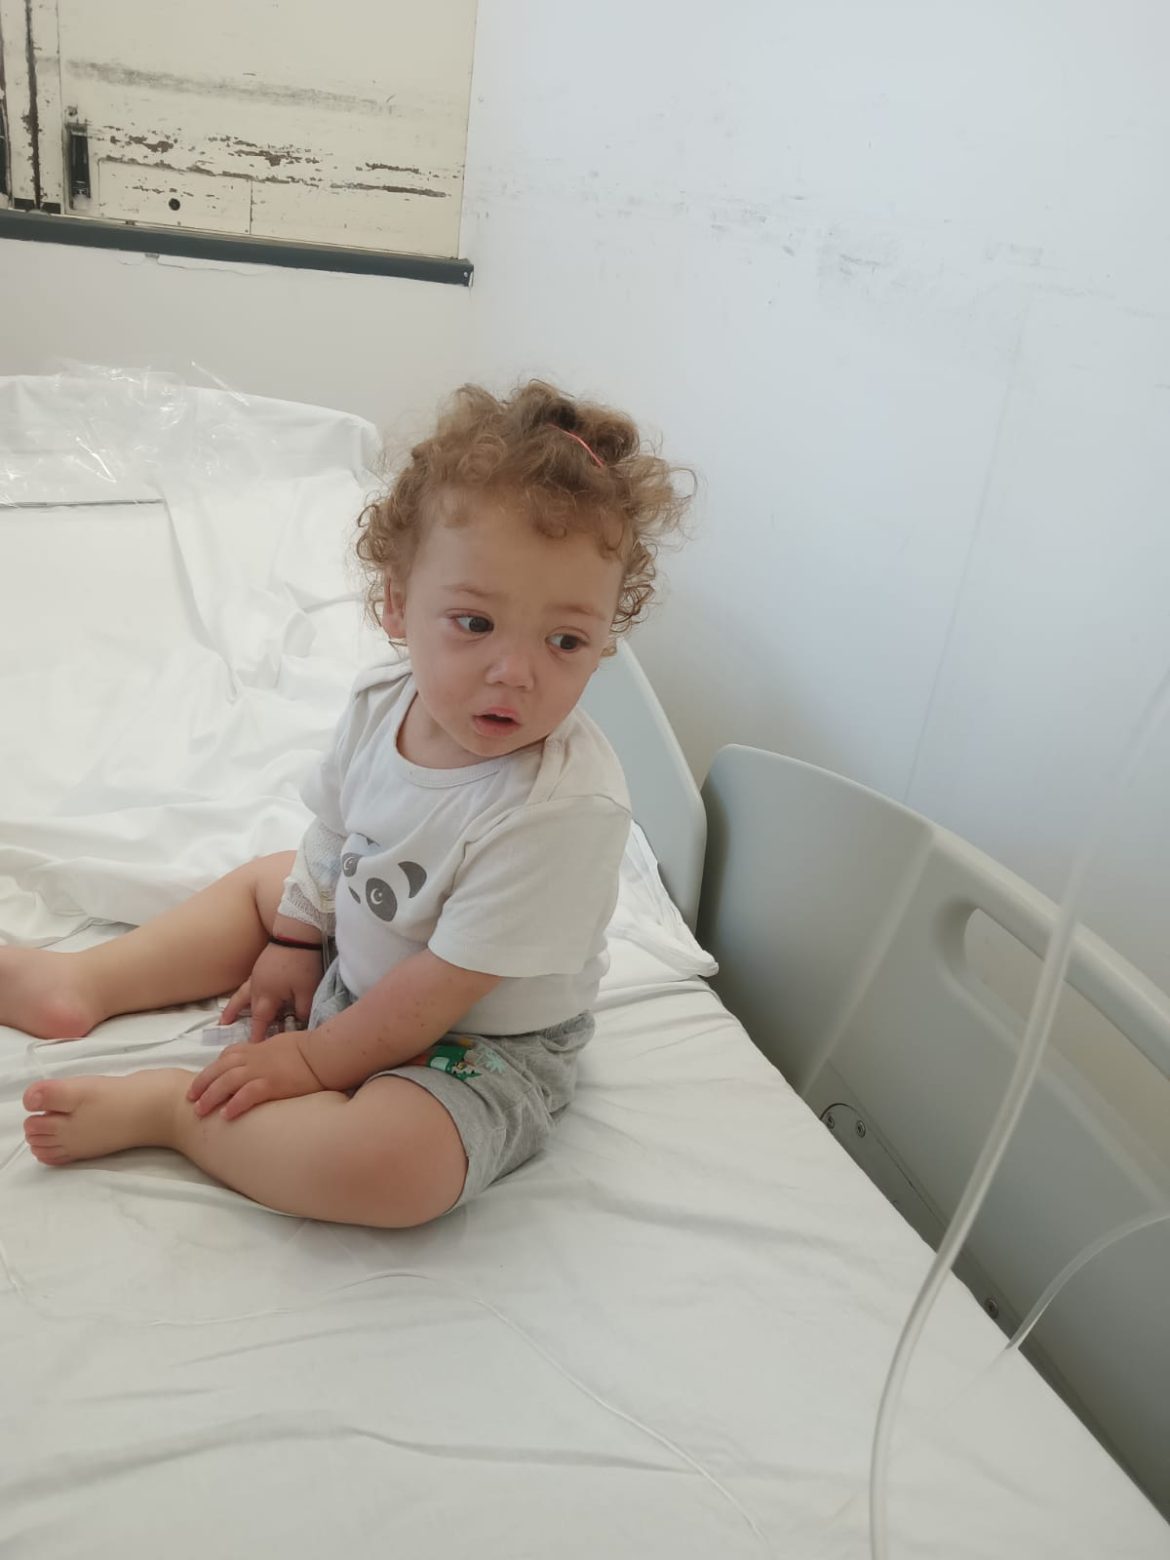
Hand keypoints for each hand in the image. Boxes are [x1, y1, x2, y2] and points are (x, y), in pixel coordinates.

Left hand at [187, 1031, 324, 1120]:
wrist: (323, 1053)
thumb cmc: (307, 1049)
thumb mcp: (279, 1044)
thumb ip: (264, 1052)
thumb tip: (259, 1059)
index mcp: (255, 1048)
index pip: (226, 1056)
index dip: (212, 1069)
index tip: (204, 1082)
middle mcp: (254, 1059)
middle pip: (220, 1069)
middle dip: (202, 1084)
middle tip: (190, 1099)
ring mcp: (262, 1071)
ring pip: (227, 1081)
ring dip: (211, 1095)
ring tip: (200, 1111)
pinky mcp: (272, 1084)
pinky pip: (248, 1094)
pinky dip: (235, 1104)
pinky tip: (226, 1115)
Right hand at [221, 939, 323, 1044]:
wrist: (296, 935)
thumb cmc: (302, 965)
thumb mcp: (306, 991)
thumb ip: (301, 1010)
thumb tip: (298, 1023)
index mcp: (267, 996)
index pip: (260, 1020)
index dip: (257, 1035)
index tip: (253, 1047)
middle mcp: (257, 987)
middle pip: (246, 1008)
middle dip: (239, 1021)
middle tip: (227, 1033)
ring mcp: (256, 975)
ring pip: (241, 995)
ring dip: (233, 1008)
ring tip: (224, 1018)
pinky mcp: (260, 965)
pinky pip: (247, 985)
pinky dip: (243, 994)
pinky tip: (246, 995)